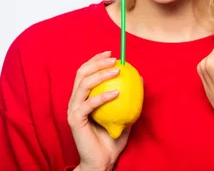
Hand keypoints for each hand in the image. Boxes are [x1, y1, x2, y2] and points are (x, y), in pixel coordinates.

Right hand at [67, 51, 130, 170]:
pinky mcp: (75, 120)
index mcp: (83, 97)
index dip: (96, 59)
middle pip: (81, 73)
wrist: (102, 161)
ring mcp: (73, 110)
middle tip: (114, 59)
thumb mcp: (125, 114)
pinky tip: (117, 93)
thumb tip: (140, 78)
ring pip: (83, 84)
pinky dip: (102, 97)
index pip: (85, 72)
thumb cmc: (112, 139)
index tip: (111, 53)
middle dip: (97, 62)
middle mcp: (75, 100)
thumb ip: (129, 97)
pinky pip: (88, 104)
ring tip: (116, 70)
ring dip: (100, 74)